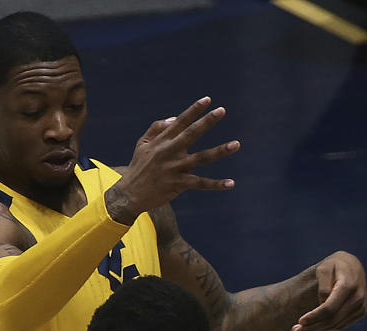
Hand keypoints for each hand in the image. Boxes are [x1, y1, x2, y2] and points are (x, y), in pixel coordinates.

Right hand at [106, 97, 240, 222]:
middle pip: (192, 134)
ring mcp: (175, 168)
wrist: (129, 194)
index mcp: (162, 141)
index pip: (180, 121)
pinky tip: (231, 183)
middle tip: (222, 110)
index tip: (208, 99)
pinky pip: (201, 183)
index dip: (193, 110)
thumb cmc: (139, 167)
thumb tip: (173, 117)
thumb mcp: (143, 144)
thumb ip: (157, 128)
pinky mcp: (179, 184)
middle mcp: (170, 151)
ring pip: (202, 158)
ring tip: (236, 144)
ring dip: (220, 151)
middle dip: (207, 121)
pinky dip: (216, 184)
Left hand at [293, 251, 366, 330]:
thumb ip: (322, 285)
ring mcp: (361, 306)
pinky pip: (341, 325)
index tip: (300, 321)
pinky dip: (326, 328)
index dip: (314, 317)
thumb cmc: (334, 266)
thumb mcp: (324, 268)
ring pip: (336, 325)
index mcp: (349, 285)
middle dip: (312, 327)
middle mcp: (358, 298)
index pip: (329, 308)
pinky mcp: (361, 312)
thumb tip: (321, 304)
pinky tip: (314, 326)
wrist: (352, 266)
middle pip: (332, 319)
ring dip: (317, 330)